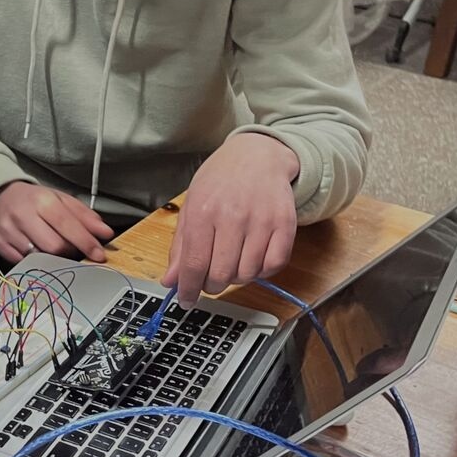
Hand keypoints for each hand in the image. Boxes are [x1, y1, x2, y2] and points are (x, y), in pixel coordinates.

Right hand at [0, 182, 113, 262]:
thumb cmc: (36, 200)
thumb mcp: (61, 200)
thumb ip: (85, 216)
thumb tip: (106, 233)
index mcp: (41, 200)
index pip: (67, 226)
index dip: (85, 242)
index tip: (99, 255)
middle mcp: (22, 215)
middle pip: (54, 246)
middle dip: (70, 252)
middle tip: (74, 250)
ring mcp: (8, 231)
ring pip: (38, 257)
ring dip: (52, 258)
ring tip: (55, 249)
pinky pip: (23, 262)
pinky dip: (35, 261)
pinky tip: (37, 251)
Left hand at [162, 133, 299, 308]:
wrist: (257, 155)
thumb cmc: (220, 180)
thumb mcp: (191, 206)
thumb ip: (180, 246)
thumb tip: (171, 281)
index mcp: (203, 211)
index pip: (193, 263)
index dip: (188, 289)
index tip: (186, 301)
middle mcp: (232, 216)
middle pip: (220, 274)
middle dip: (212, 285)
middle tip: (210, 278)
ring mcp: (261, 220)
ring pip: (247, 274)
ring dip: (237, 277)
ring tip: (232, 261)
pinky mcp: (285, 224)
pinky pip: (274, 266)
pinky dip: (262, 271)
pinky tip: (253, 258)